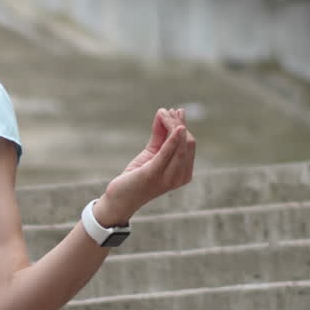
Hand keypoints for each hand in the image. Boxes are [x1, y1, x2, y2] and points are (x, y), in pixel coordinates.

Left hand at [95, 108, 196, 224]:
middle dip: (178, 123)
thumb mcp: (151, 154)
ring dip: (173, 125)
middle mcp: (180, 177)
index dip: (182, 126)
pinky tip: (176, 126)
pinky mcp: (154, 173)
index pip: (189, 145)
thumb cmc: (136, 177)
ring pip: (180, 144)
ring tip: (164, 112)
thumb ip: (160, 137)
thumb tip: (165, 114)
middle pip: (187, 142)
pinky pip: (168, 152)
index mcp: (184, 173)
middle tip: (166, 111)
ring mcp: (169, 177)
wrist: (120, 199)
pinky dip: (173, 138)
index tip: (174, 112)